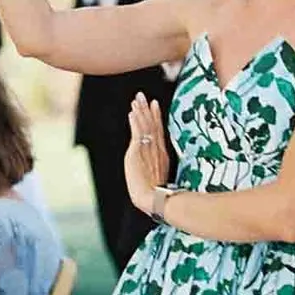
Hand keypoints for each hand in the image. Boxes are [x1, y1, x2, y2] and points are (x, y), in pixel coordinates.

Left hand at [123, 91, 171, 216]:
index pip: (159, 131)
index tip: (155, 104)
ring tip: (136, 100)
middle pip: (152, 125)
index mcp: (163, 154)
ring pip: (145, 126)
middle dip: (147, 109)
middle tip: (142, 96)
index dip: (157, 117)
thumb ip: (157, 168)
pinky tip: (132, 113)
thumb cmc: (155, 194)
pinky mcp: (138, 152)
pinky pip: (137, 132)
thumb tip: (154, 168)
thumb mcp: (159, 177)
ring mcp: (148, 149)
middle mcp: (156, 149)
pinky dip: (135, 122)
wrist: (152, 198)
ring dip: (140, 112)